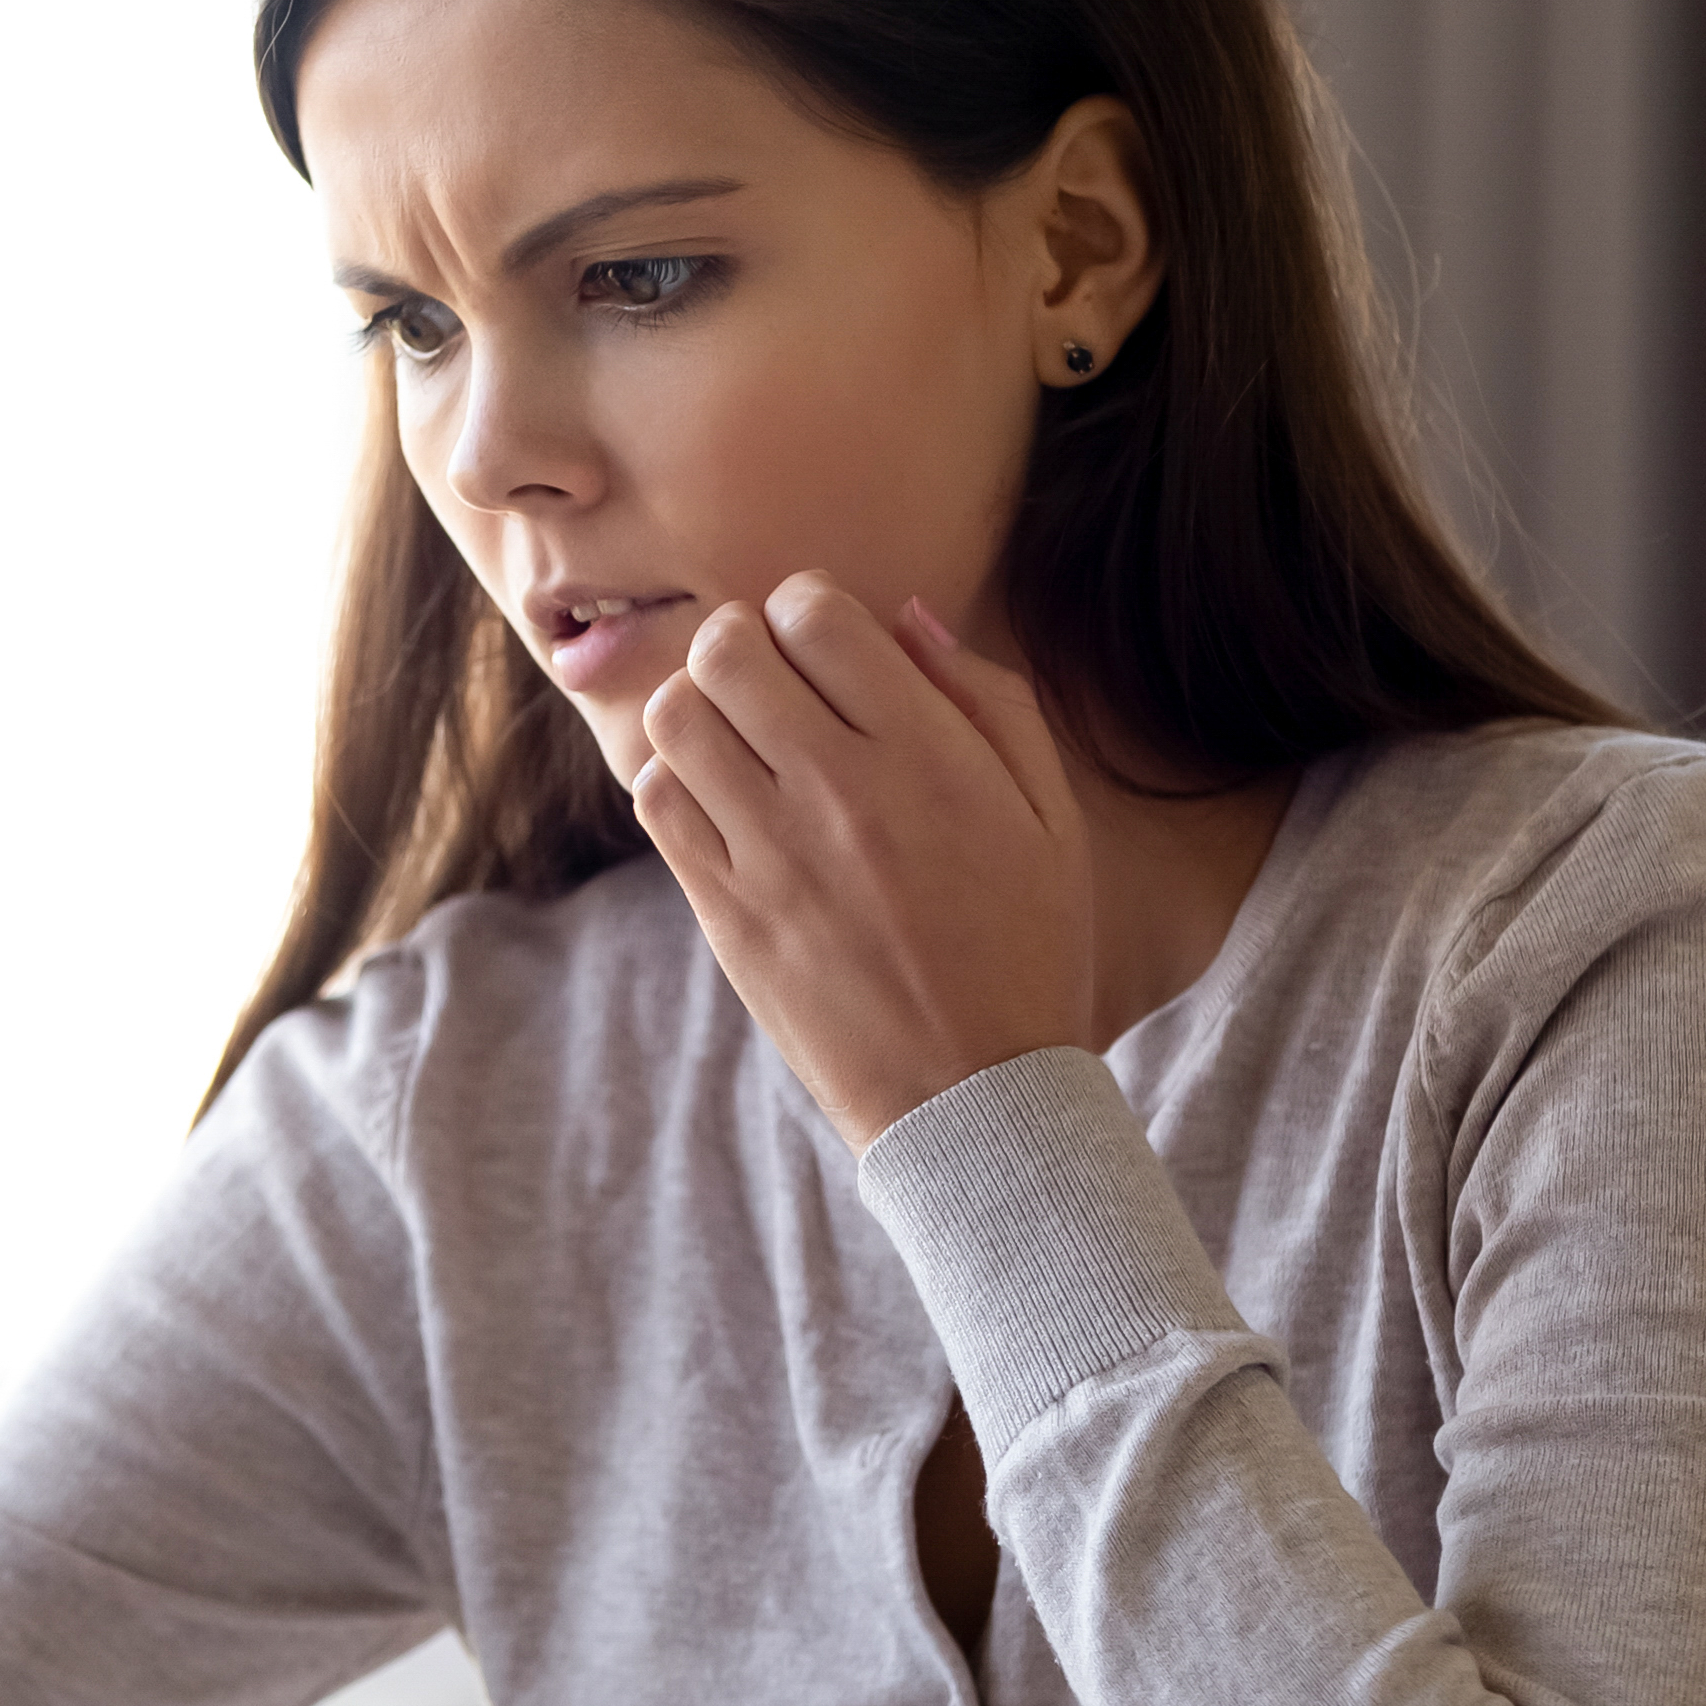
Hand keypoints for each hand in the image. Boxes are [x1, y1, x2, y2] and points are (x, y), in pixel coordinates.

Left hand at [632, 571, 1093, 1149]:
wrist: (974, 1096)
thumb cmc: (1025, 945)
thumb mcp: (1048, 814)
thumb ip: (987, 700)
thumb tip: (905, 617)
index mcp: (926, 755)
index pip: (815, 613)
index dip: (810, 609)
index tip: (827, 646)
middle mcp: (839, 792)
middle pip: (728, 649)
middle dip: (744, 643)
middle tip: (773, 682)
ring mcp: (771, 855)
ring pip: (677, 716)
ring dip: (700, 707)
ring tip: (740, 739)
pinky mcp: (727, 913)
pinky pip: (657, 802)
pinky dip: (676, 781)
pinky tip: (722, 803)